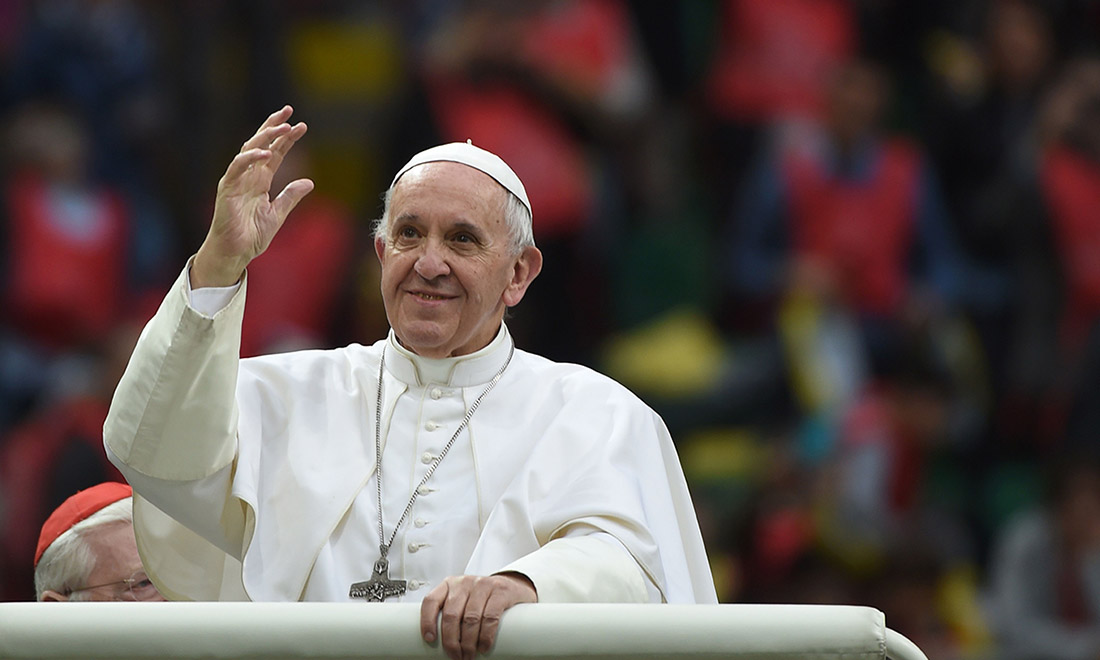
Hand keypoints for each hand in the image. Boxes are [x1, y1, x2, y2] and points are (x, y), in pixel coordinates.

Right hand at [192, 105, 313, 287]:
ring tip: (282, 127)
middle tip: (289, 111)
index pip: (274, 153)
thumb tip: (309, 182)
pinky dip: (250, 158)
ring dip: (265, 136)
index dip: (286, 139)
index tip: (301, 125)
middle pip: (260, 144)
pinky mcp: (227, 189)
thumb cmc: (251, 236)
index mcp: (260, 181)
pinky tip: (265, 152)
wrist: (235, 253)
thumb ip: (291, 197)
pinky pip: (237, 168)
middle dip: (274, 126)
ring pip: (249, 150)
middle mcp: (248, 176)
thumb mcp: (278, 214)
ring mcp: (236, 180)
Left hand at [420, 573, 536, 659]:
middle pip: (451, 615)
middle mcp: (464, 583)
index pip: (431, 601)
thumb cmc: (483, 599)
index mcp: (449, 585)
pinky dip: (485, 636)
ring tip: (469, 656)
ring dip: (468, 643)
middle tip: (455, 656)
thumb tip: (437, 644)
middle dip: (451, 641)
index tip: (430, 639)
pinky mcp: (500, 592)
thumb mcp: (463, 600)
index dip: (427, 621)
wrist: (512, 586)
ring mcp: (483, 585)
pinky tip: (483, 646)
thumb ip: (452, 613)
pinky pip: (490, 617)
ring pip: (470, 619)